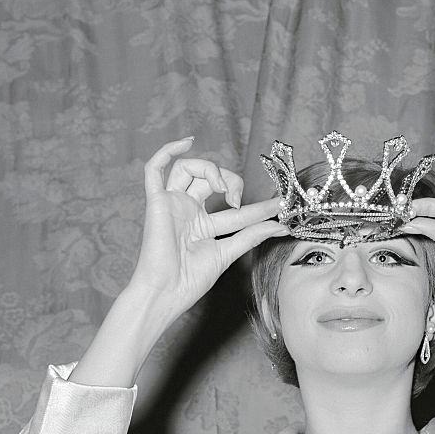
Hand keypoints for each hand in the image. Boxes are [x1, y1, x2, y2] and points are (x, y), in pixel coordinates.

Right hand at [128, 136, 288, 317]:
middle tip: (239, 201)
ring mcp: (172, 204)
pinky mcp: (156, 202)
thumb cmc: (190, 280)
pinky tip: (187, 141)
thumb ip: (252, 236)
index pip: (235, 207)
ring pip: (188, 168)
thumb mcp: (228, 253)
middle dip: (233, 181)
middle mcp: (188, 210)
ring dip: (210, 169)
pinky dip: (167, 150)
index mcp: (203, 223)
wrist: (166, 292)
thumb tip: (280, 226)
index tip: (280, 205)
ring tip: (222, 188)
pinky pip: (154, 169)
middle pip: (211, 179)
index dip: (258, 205)